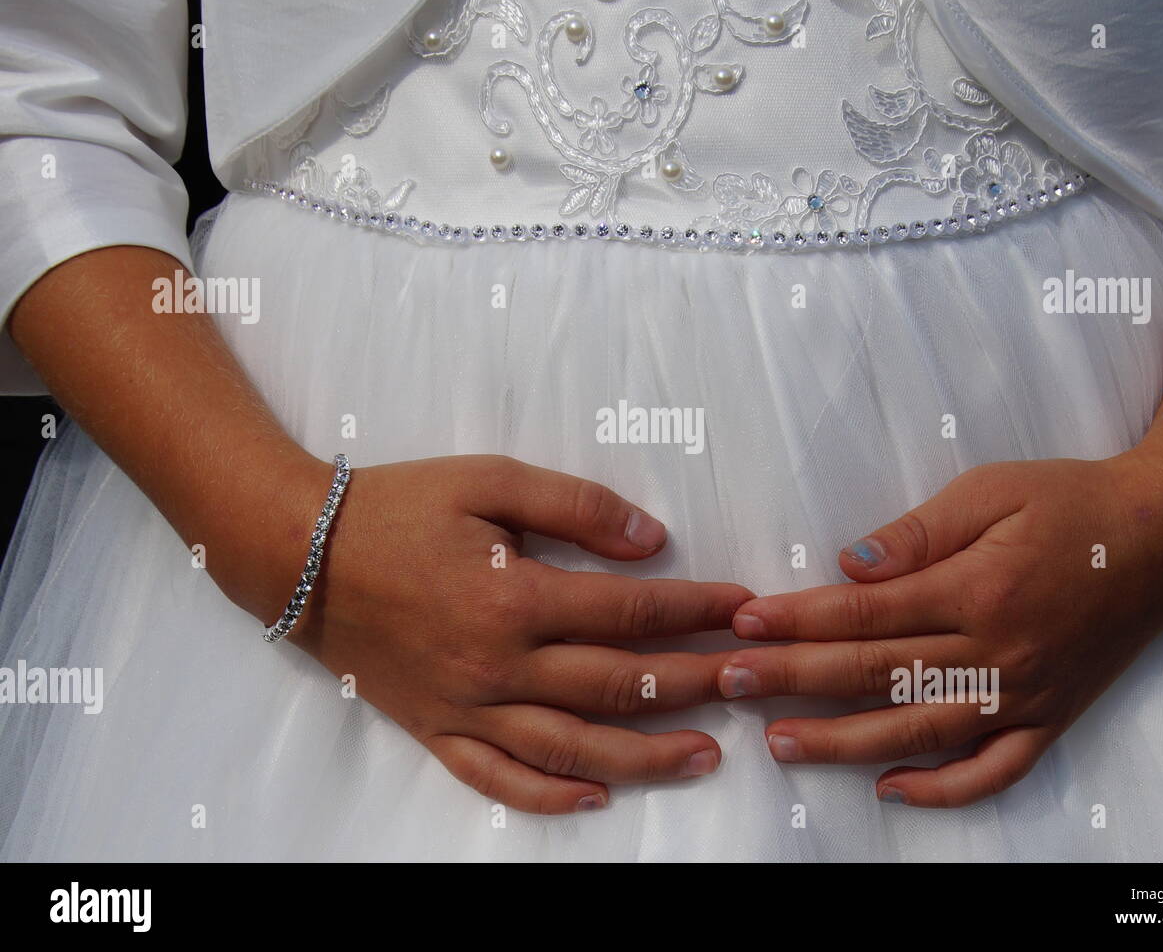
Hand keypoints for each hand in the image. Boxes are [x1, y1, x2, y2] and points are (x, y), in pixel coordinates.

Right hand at [231, 454, 750, 814]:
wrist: (297, 551)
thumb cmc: (398, 506)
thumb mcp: (489, 480)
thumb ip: (575, 505)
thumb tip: (652, 539)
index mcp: (516, 599)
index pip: (632, 613)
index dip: (697, 610)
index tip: (744, 607)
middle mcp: (498, 666)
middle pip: (618, 687)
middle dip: (693, 683)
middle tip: (749, 681)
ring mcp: (466, 708)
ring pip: (573, 748)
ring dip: (646, 757)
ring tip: (706, 755)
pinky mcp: (435, 730)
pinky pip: (497, 779)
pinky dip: (549, 797)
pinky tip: (597, 798)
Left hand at [715, 453, 1162, 807]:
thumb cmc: (1072, 503)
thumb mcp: (992, 492)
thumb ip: (918, 533)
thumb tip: (851, 563)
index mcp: (978, 589)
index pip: (866, 614)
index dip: (799, 619)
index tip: (744, 623)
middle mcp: (998, 652)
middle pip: (877, 675)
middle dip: (795, 679)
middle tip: (732, 682)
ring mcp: (1025, 694)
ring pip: (920, 732)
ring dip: (843, 742)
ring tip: (781, 743)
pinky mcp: (1050, 717)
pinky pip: (994, 771)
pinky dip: (942, 788)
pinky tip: (889, 789)